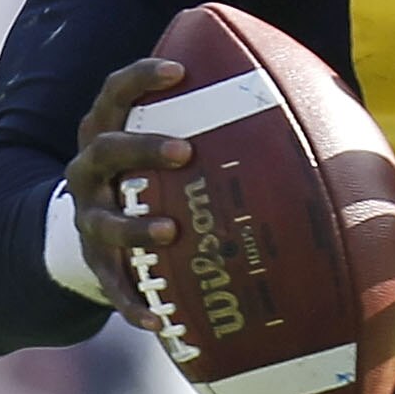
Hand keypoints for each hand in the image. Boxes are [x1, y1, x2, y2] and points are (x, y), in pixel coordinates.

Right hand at [65, 57, 193, 327]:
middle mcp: (89, 172)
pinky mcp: (97, 266)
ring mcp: (89, 219)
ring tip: (169, 230)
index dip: (141, 79)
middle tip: (185, 150)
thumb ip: (209, 125)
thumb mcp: (162, 147)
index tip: (179, 70)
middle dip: (143, 146)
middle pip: (106, 149)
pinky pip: (113, 288)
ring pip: (103, 221)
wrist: (89, 231)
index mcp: (106, 132)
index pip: (115, 94)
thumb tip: (305, 102)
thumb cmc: (149, 179)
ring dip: (134, 226)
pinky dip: (132, 304)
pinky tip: (158, 322)